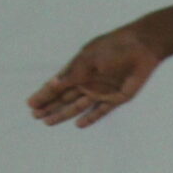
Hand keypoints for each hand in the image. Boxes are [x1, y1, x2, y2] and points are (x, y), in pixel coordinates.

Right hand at [28, 25, 163, 127]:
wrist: (142, 48)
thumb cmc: (113, 48)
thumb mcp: (89, 59)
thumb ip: (72, 74)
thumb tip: (52, 84)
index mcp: (78, 69)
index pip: (57, 85)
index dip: (43, 95)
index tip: (30, 104)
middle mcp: (87, 82)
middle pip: (64, 98)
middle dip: (49, 107)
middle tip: (35, 116)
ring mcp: (101, 91)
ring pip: (78, 106)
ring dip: (64, 114)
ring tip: (48, 122)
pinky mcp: (116, 98)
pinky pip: (101, 111)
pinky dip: (91, 118)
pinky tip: (79, 125)